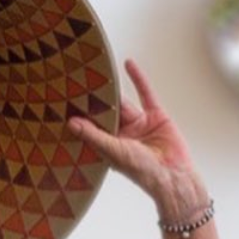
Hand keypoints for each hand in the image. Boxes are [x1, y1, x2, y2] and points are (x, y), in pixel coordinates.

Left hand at [68, 60, 206, 221]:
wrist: (173, 173)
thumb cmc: (142, 171)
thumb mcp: (113, 151)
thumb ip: (93, 135)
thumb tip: (71, 123)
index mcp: (108, 146)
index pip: (91, 127)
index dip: (80, 115)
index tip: (64, 101)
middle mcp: (122, 135)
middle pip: (106, 112)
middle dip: (95, 100)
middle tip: (78, 81)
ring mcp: (139, 124)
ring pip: (123, 102)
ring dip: (113, 89)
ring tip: (98, 72)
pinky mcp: (155, 115)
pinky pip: (145, 93)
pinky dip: (137, 78)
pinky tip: (127, 65)